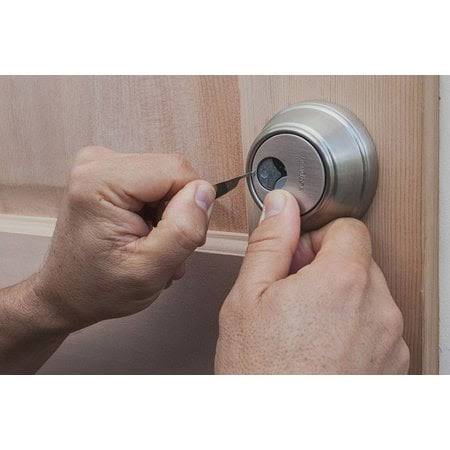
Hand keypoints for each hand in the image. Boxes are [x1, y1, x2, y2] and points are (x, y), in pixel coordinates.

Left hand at [32, 146, 215, 331]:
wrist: (67, 293)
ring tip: (152, 244)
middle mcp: (97, 161)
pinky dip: (158, 210)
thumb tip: (205, 191)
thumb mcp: (150, 271)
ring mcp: (101, 164)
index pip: (177, 170)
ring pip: (167, 178)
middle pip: (172, 172)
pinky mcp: (108, 172)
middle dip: (179, 211)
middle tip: (163, 247)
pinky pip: (155, 182)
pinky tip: (145, 233)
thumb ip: (183, 230)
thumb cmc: (99, 288)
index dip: (190, 205)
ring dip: (169, 214)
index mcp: (100, 180)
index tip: (175, 239)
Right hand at [215, 190, 408, 373]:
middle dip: (326, 268)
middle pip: (359, 261)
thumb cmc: (260, 374)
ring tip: (303, 327)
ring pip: (368, 295)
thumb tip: (280, 206)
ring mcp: (391, 342)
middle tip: (293, 295)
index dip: (317, 237)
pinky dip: (353, 328)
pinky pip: (376, 328)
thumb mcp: (249, 297)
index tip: (298, 257)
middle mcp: (378, 309)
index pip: (349, 228)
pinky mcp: (393, 367)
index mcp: (343, 281)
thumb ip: (270, 243)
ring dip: (340, 299)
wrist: (277, 435)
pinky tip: (320, 348)